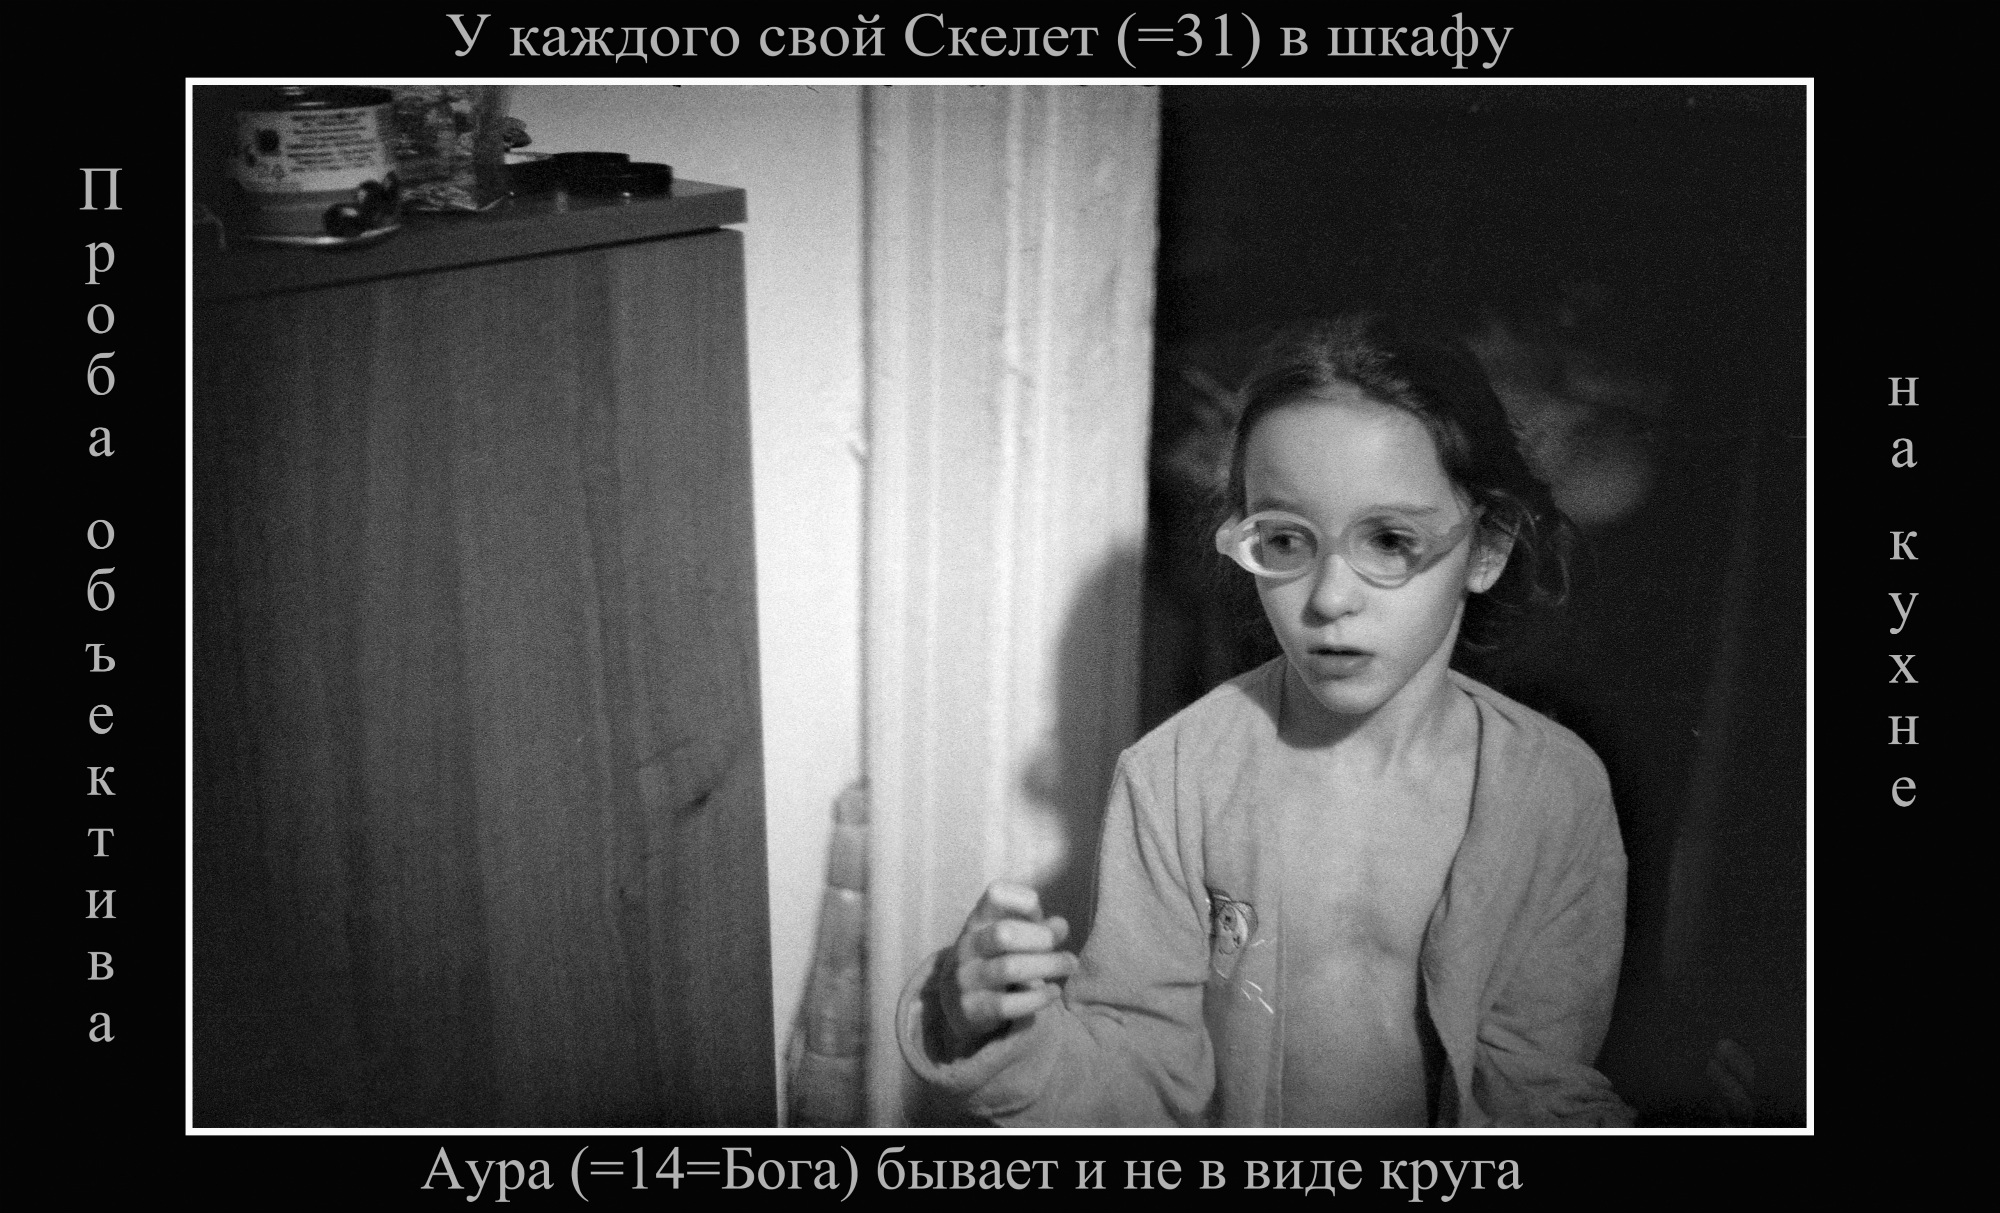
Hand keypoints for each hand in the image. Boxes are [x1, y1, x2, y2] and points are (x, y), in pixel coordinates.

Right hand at [939, 881, 1077, 1055]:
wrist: (958, 1001)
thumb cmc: (995, 958)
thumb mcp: (1013, 937)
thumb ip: (1038, 928)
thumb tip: (1060, 926)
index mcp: (978, 919)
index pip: (995, 895)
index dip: (1024, 901)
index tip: (1038, 914)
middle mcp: (968, 945)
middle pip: (1003, 933)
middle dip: (1040, 938)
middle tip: (1060, 945)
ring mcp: (967, 978)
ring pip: (1008, 968)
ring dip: (1047, 966)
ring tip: (1070, 965)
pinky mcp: (972, 1009)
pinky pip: (1006, 1004)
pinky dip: (1037, 997)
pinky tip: (1054, 991)